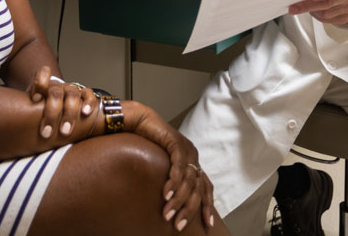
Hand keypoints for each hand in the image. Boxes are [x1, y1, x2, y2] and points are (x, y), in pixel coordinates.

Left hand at [26, 66, 97, 138]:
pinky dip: (88, 103)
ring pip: (72, 95)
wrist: (55, 101)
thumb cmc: (41, 110)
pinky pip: (88, 94)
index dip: (39, 85)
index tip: (35, 99)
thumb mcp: (30, 109)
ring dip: (69, 113)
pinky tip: (85, 113)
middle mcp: (57, 87)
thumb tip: (13, 134)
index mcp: (42, 88)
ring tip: (65, 131)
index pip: (40, 80)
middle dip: (51, 114)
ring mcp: (70, 89)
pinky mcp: (83, 94)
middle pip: (55, 94)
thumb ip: (26, 113)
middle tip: (46, 133)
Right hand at [129, 103, 216, 230]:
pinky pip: (178, 166)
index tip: (207, 224)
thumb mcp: (162, 167)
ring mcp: (187, 149)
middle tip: (179, 225)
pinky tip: (167, 194)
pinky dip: (173, 182)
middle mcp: (193, 156)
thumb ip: (171, 180)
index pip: (205, 187)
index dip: (207, 205)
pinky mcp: (176, 142)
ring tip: (168, 213)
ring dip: (178, 199)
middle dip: (189, 209)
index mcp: (193, 162)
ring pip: (188, 180)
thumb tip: (170, 203)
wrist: (140, 122)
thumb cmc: (148, 144)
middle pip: (198, 188)